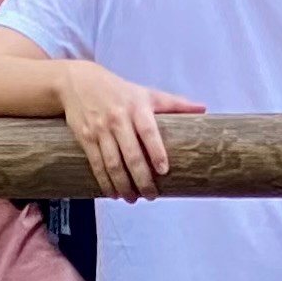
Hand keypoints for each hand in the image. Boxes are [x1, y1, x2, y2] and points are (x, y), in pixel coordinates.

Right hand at [56, 62, 202, 199]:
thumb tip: (203, 109)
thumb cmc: (119, 90)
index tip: (163, 170)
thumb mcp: (147, 93)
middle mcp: (118, 119)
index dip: (156, 152)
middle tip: (151, 196)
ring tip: (132, 199)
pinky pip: (96, 164)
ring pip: (112, 163)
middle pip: (131, 154)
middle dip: (141, 179)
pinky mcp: (85, 137)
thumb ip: (174, 104)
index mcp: (137, 107)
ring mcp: (100, 129)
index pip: (149, 132)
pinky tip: (113, 193)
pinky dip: (104, 182)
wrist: (78, 81)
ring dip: (122, 185)